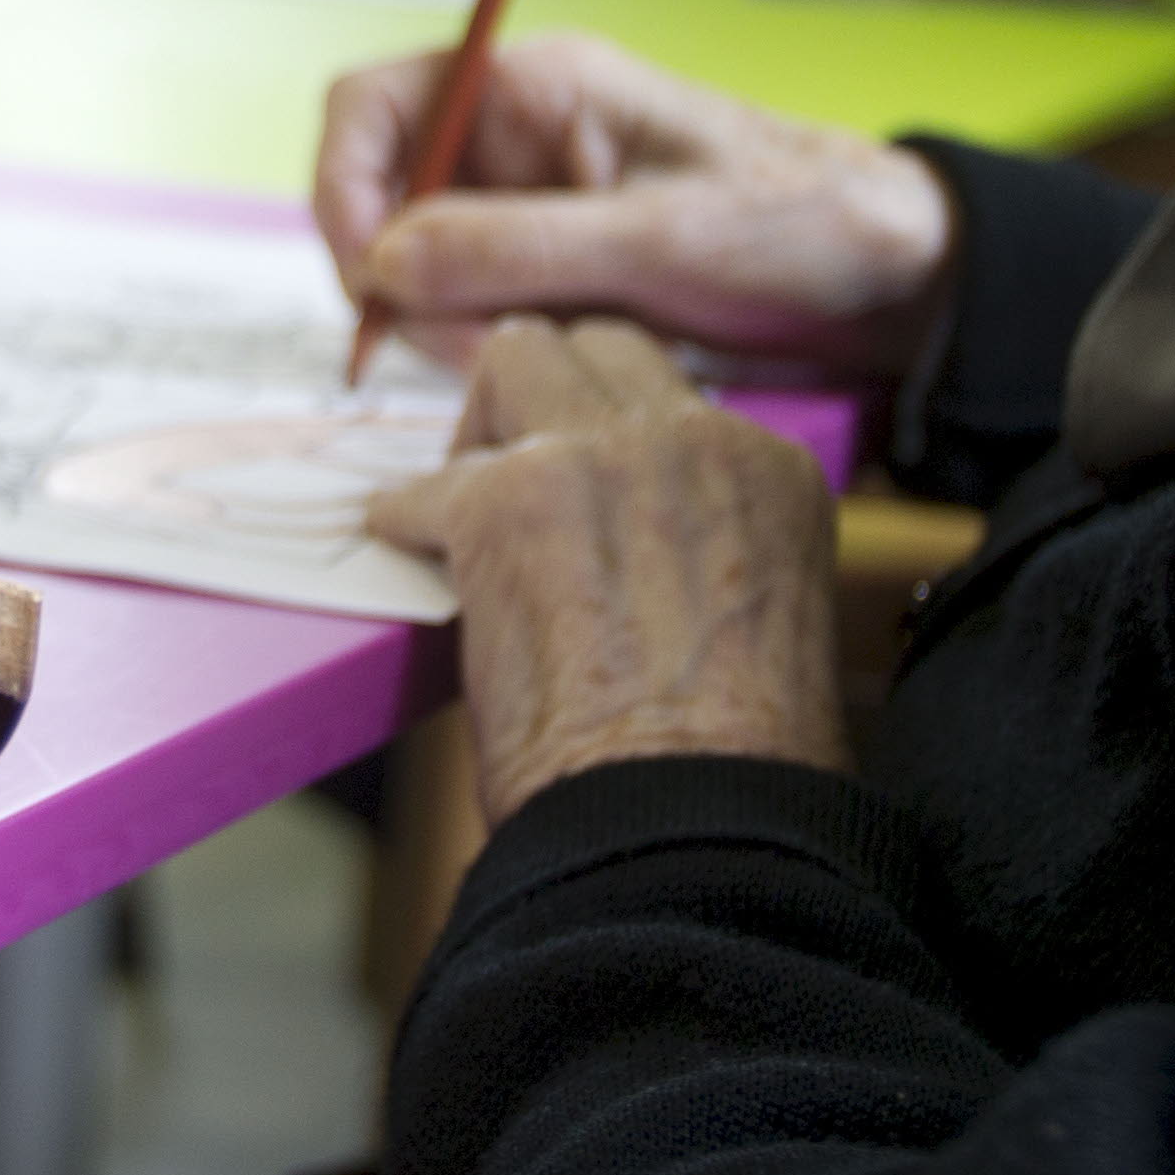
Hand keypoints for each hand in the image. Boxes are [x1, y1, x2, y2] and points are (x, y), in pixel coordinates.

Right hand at [316, 30, 952, 372]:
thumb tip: (382, 260)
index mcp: (537, 85)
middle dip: (401, 281)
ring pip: (419, 267)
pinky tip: (544, 369)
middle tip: (462, 351)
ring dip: (445, 327)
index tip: (365, 280)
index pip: (374, 105)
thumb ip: (516, 246)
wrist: (896, 277)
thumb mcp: (660, 237)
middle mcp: (516, 138)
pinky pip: (471, 309)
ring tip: (525, 363)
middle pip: (382, 197)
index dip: (343, 185)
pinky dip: (483, 348)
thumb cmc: (798, 221)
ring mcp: (530, 208)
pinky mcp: (552, 270)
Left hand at [367, 314, 847, 813]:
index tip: (582, 488)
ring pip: (516, 358)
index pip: (675, 401)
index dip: (615, 441)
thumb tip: (636, 557)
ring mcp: (597, 457)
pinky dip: (406, 520)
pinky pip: (426, 482)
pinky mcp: (503, 503)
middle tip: (512, 468)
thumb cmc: (730, 773)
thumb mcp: (765, 619)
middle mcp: (694, 439)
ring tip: (466, 496)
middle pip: (600, 347)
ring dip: (482, 423)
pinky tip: (403, 550)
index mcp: (770, 472)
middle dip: (549, 395)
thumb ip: (711, 549)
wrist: (688, 828)